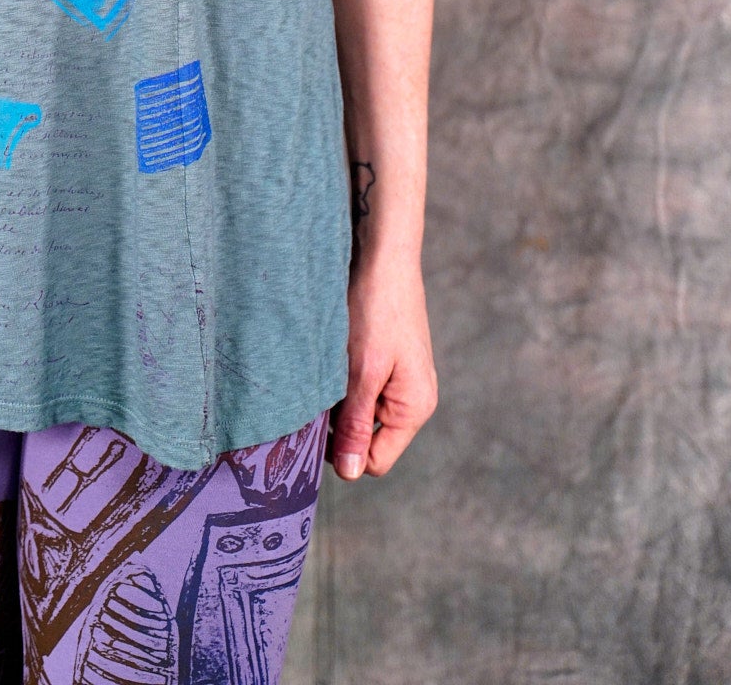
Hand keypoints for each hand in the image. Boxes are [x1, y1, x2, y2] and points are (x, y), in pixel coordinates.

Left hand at [328, 247, 437, 480]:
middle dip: (340, 423)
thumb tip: (350, 474)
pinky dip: (345, 380)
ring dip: (340, 399)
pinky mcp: (389, 362)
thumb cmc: (376, 309)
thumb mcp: (362, 371)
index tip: (316, 424)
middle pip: (367, 438)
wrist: (384, 256)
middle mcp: (413, 400)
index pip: (374, 461)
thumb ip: (357, 423)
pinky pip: (363, 388)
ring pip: (361, 412)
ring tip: (328, 368)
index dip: (343, 451)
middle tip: (318, 392)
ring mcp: (402, 381)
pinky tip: (335, 356)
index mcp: (414, 409)